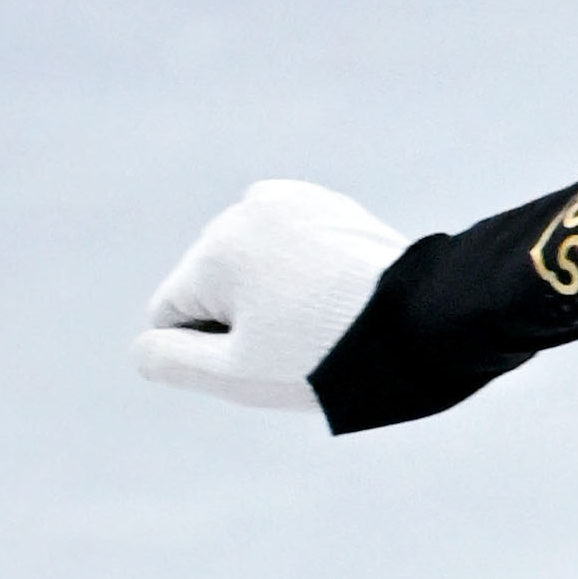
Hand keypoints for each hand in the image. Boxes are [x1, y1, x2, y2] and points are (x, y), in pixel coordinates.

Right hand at [133, 178, 405, 412]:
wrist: (435, 322)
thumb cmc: (336, 357)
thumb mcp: (243, 376)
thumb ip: (175, 362)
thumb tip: (143, 349)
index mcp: (214, 251)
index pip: (172, 317)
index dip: (213, 355)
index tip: (271, 362)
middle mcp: (242, 211)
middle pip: (217, 291)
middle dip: (250, 325)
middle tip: (310, 348)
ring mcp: (290, 202)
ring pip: (258, 271)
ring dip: (281, 303)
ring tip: (333, 325)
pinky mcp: (330, 207)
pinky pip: (295, 253)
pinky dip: (311, 280)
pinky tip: (346, 300)